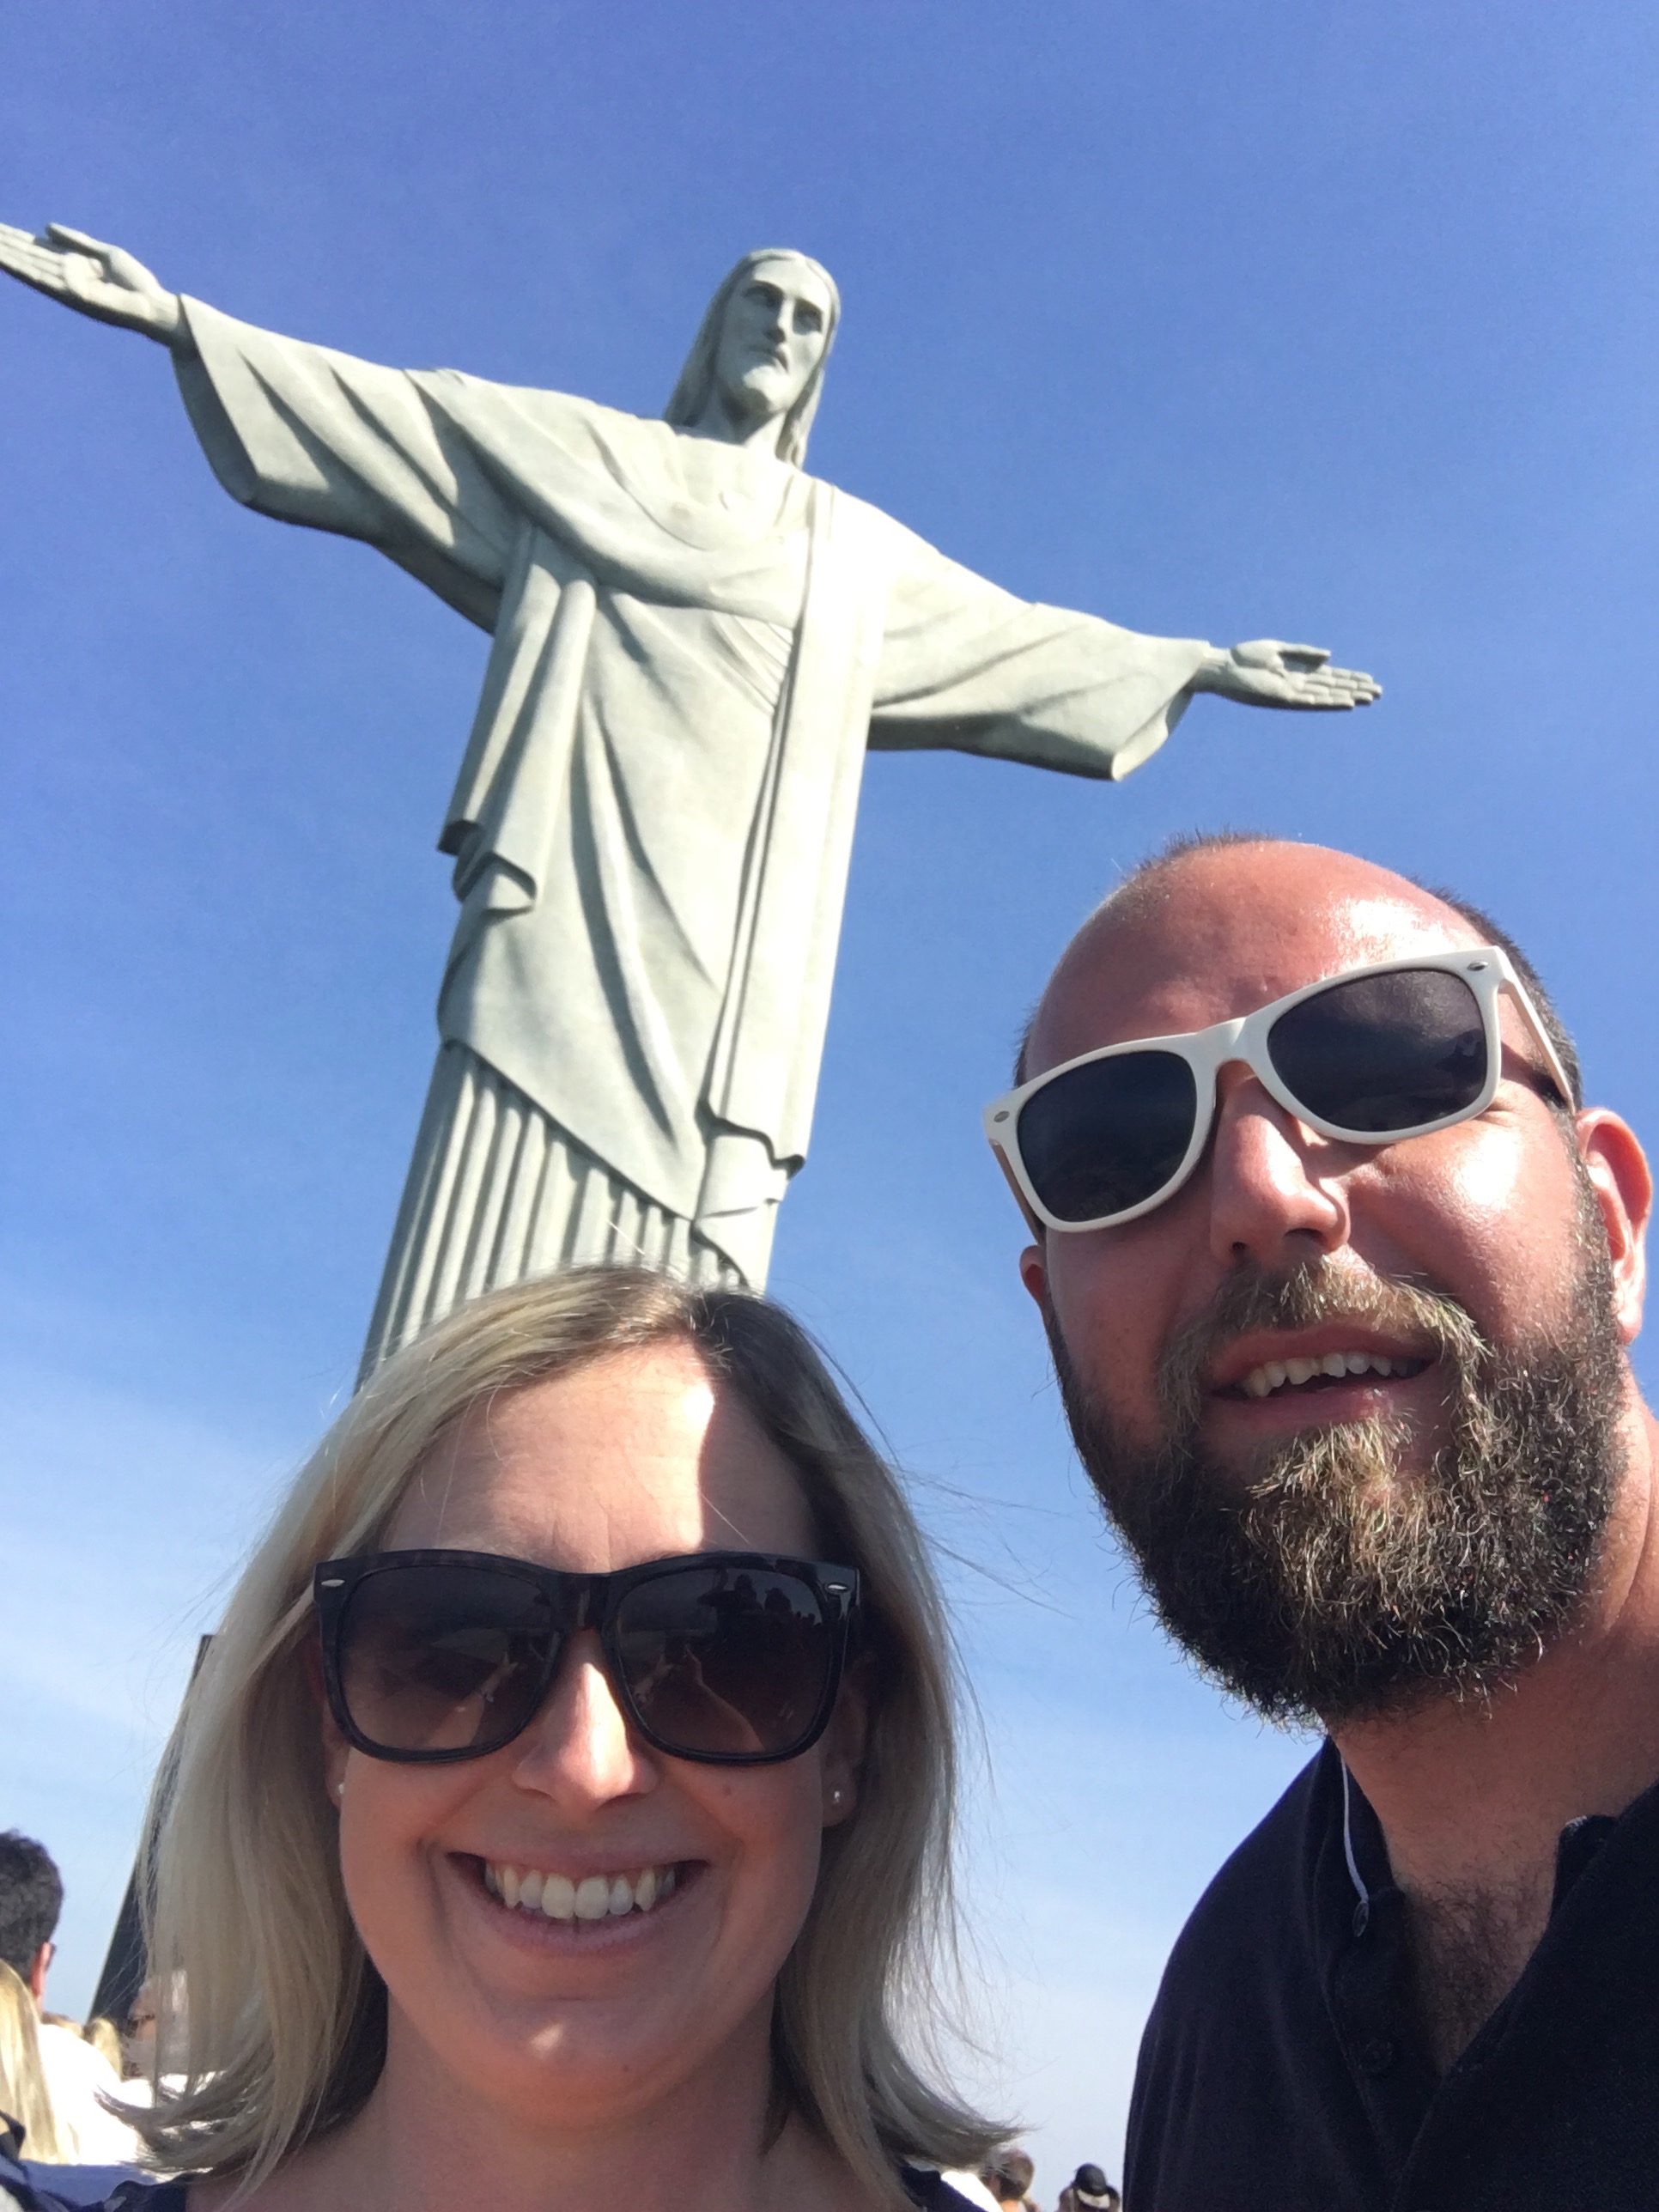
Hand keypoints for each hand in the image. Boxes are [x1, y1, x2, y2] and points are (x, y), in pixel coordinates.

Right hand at [0, 221, 182, 343]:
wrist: (152, 305)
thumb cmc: (135, 283)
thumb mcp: (104, 253)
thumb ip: (76, 241)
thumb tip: (45, 227)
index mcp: (72, 264)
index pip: (37, 247)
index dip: (15, 238)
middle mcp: (64, 275)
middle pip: (27, 254)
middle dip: (4, 242)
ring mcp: (65, 285)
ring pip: (27, 264)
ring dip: (5, 253)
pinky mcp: (71, 294)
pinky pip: (41, 279)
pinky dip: (20, 269)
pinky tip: (3, 259)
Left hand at [1197, 639, 1380, 710]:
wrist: (1223, 666)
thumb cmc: (1246, 657)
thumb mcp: (1279, 649)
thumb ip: (1304, 653)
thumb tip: (1330, 656)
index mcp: (1298, 672)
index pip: (1331, 677)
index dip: (1351, 678)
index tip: (1370, 680)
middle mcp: (1298, 685)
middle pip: (1333, 688)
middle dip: (1355, 689)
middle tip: (1379, 693)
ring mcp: (1291, 693)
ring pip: (1326, 696)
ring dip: (1347, 697)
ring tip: (1367, 699)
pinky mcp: (1282, 698)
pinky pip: (1310, 702)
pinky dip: (1327, 702)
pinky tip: (1344, 703)